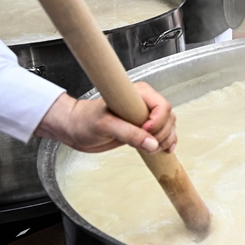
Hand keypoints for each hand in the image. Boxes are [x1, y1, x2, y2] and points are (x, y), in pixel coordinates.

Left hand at [35, 82, 176, 153]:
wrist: (76, 129)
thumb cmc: (85, 121)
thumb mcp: (105, 126)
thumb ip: (129, 134)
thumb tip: (152, 144)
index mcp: (138, 94)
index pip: (162, 106)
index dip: (158, 121)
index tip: (145, 131)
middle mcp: (145, 103)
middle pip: (169, 117)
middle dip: (163, 134)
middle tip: (148, 146)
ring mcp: (146, 116)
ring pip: (169, 126)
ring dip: (166, 140)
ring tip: (153, 150)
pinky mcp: (144, 128)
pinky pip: (164, 133)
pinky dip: (167, 142)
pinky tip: (165, 150)